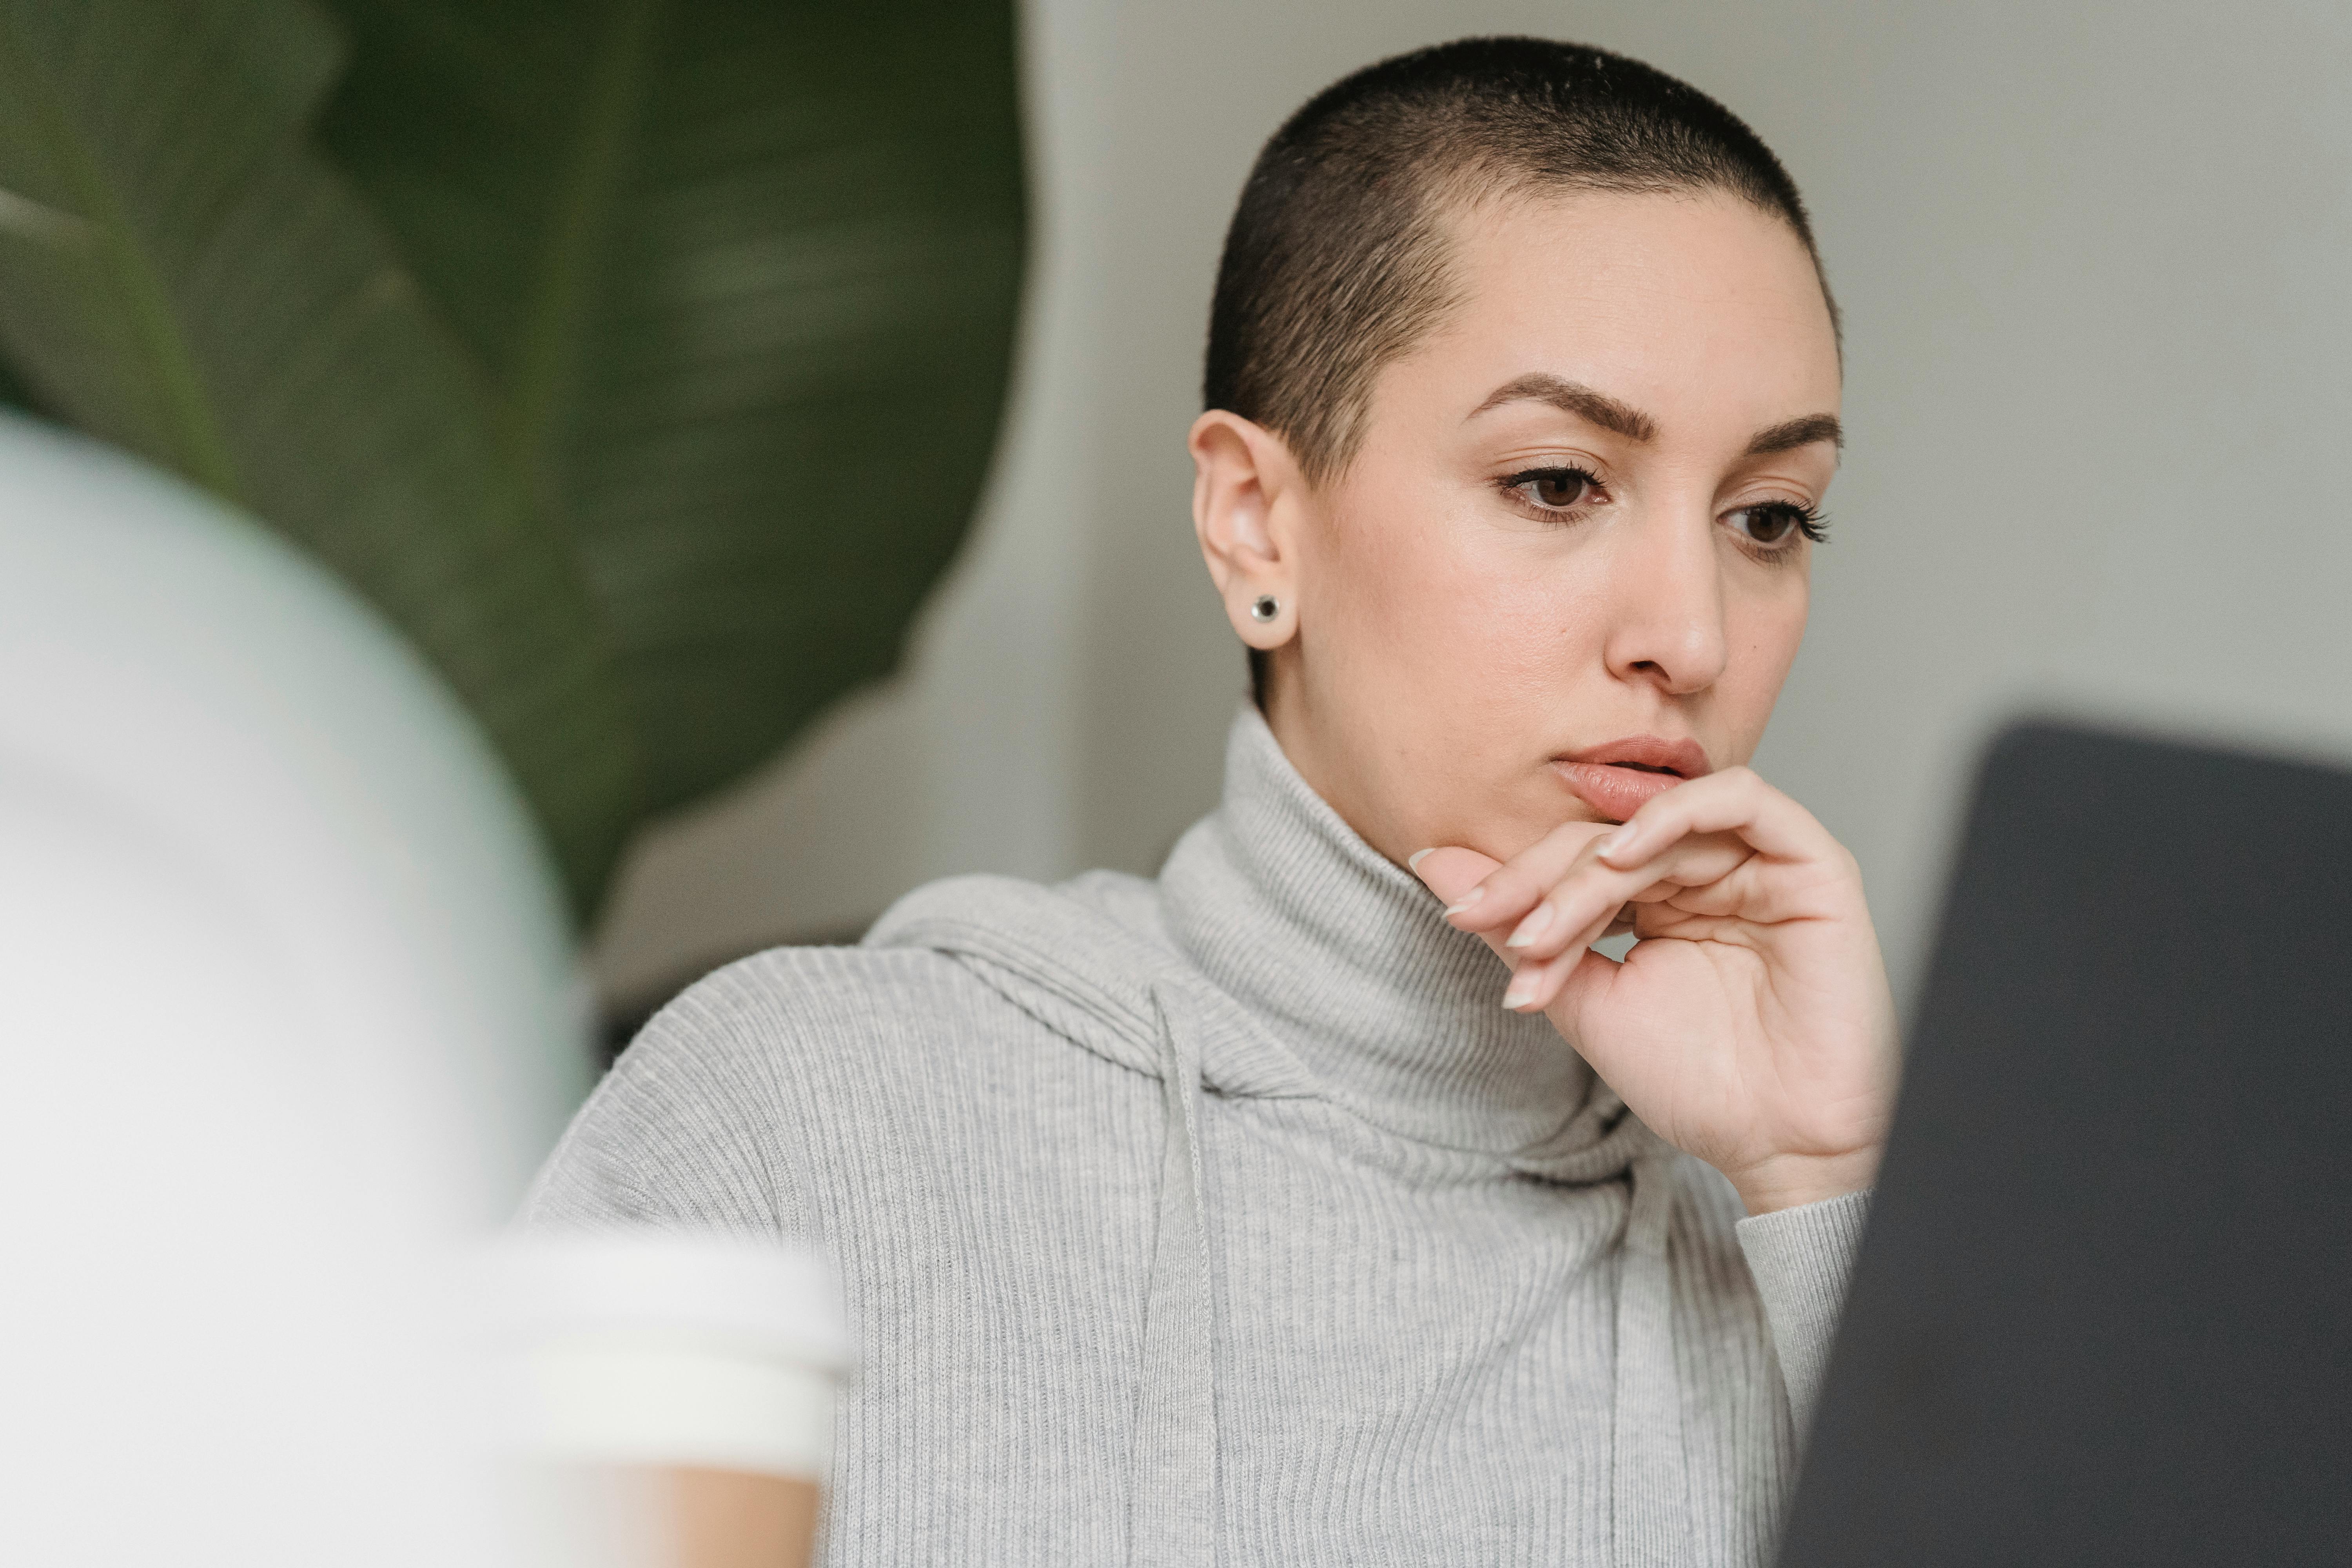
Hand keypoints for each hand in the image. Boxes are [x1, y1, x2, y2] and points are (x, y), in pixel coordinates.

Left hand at [1411, 768, 1898, 1213]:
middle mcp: (1709, 872)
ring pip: (1656, 823)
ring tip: (1552, 921)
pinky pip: (1746, 800)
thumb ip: (1522, 933)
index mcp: (1661, 898)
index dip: (1515, 884)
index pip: (1575, 860)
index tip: (1459, 918)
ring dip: (1591, 868)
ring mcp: (1761, 865)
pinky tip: (1624, 853)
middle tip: (1502, 929)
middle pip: (1606, 837)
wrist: (1779, 1145)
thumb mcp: (1589, 1003)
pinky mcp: (1811, 865)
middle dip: (1542, 882)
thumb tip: (1433, 861)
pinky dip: (1675, 814)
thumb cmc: (1699, 1083)